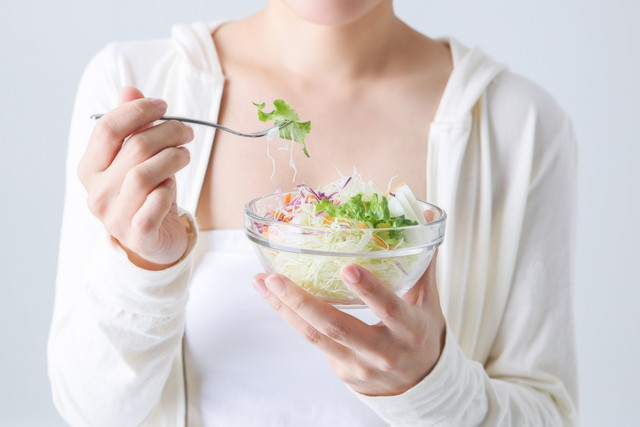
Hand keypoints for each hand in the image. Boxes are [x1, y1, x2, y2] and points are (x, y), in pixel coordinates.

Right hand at [78, 87, 193, 268]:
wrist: (153, 240)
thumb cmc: (146, 194)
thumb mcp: (136, 159)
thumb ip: (131, 125)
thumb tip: (130, 90)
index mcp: (90, 168)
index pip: (108, 128)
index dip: (138, 110)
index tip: (163, 105)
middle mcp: (97, 192)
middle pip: (134, 147)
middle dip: (167, 131)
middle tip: (186, 131)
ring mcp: (115, 216)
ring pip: (145, 173)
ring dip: (173, 157)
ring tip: (184, 154)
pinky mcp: (138, 234)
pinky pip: (156, 203)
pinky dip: (169, 189)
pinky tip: (172, 185)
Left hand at [252, 252, 444, 396]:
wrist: (419, 383)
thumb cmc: (420, 332)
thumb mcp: (428, 300)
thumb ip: (422, 259)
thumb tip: (425, 214)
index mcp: (410, 329)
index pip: (389, 308)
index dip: (369, 290)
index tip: (347, 268)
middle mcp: (383, 351)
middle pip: (337, 326)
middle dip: (303, 302)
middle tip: (276, 277)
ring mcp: (359, 365)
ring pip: (315, 337)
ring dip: (285, 308)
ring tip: (263, 282)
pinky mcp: (342, 370)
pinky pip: (313, 342)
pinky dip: (291, 317)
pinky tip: (274, 297)